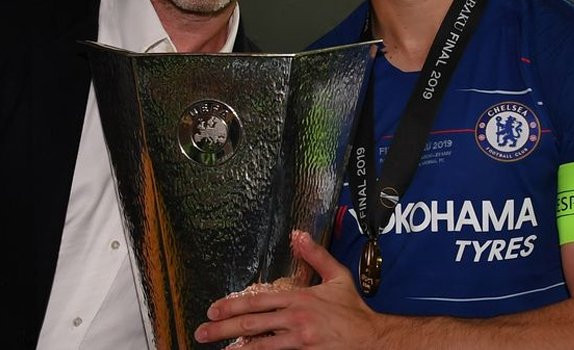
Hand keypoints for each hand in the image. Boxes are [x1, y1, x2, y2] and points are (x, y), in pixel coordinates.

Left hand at [195, 230, 386, 348]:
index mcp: (299, 298)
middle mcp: (295, 319)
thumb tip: (298, 234)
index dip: (232, 305)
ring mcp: (299, 340)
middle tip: (202, 332)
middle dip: (223, 328)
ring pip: (261, 344)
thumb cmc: (352, 310)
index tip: (213, 309)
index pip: (258, 300)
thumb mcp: (337, 277)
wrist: (371, 338)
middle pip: (252, 323)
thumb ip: (315, 255)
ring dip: (237, 347)